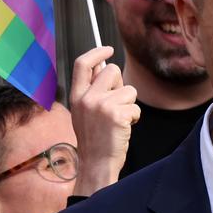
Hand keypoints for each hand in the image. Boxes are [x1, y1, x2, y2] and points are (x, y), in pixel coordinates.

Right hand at [69, 46, 139, 195]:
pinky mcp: (117, 115)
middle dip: (120, 84)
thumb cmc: (94, 138)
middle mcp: (87, 98)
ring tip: (118, 121)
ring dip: (129, 105)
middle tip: (117, 103)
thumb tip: (104, 66)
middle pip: (112, 70)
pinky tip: (123, 128)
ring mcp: (101, 106)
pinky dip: (134, 118)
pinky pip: (135, 107)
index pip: (82, 64)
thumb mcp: (84, 112)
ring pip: (129, 90)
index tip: (108, 49)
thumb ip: (92, 91)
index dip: (97, 53)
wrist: (96, 163)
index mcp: (76, 96)